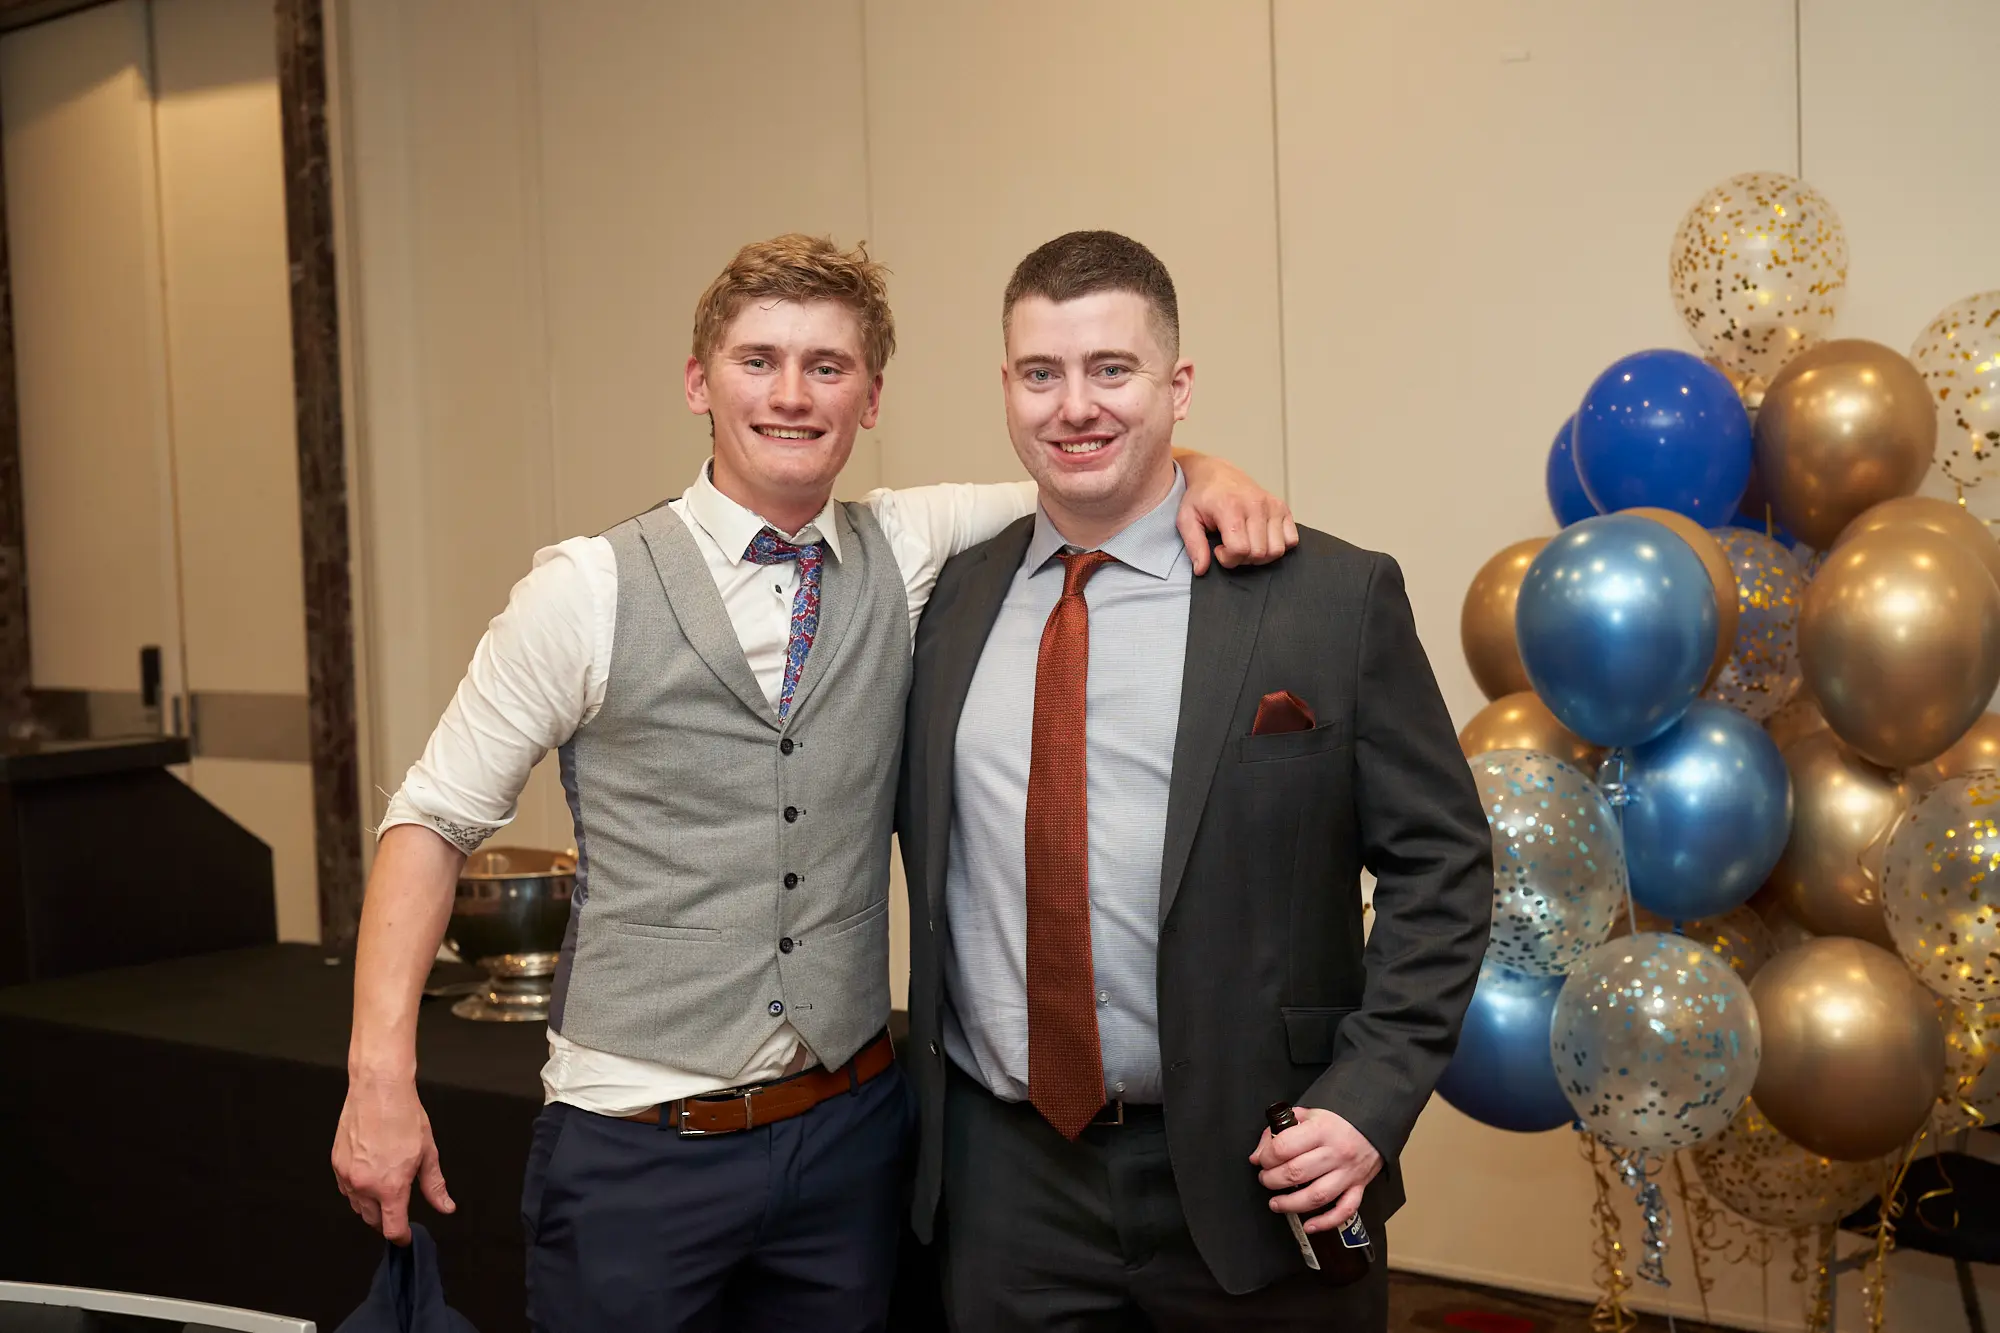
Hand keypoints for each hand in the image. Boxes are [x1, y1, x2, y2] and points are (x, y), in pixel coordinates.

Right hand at [332, 1072, 455, 1243]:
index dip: (401, 1237)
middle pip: (373, 1221)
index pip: (392, 1228)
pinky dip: (357, 1192)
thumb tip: (446, 1207)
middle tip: (398, 1211)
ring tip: (385, 1191)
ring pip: (357, 1206)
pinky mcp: (336, 1164)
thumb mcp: (428, 1153)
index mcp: (390, 1187)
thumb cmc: (405, 1118)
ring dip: (371, 1207)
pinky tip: (370, 1178)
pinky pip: (346, 1190)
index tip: (406, 1237)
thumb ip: (434, 1186)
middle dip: (386, 1221)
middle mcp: (365, 1186)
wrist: (379, 1090)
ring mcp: (347, 1176)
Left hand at [1174, 452, 1298, 573]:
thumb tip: (1202, 569)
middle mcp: (1256, 504)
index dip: (1228, 558)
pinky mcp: (1283, 508)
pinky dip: (1277, 545)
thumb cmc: (1202, 497)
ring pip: (1277, 550)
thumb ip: (1194, 545)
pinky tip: (1260, 539)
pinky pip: (1291, 540)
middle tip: (1230, 546)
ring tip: (1245, 543)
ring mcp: (1272, 505)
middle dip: (1242, 559)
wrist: (1217, 474)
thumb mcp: (1187, 519)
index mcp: (1231, 506)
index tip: (1218, 549)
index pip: (1240, 549)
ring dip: (1260, 555)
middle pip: (1259, 553)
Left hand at [1248, 1106, 1381, 1233]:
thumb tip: (1259, 1155)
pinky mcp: (1359, 1187)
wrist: (1376, 1121)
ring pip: (1317, 1196)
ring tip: (1276, 1203)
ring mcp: (1348, 1172)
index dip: (1266, 1157)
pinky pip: (1344, 1210)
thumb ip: (1280, 1129)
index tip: (1261, 1160)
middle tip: (1265, 1179)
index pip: (1284, 1147)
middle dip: (1272, 1180)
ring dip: (1291, 1204)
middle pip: (1296, 1173)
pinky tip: (1309, 1225)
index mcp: (1321, 1130)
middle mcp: (1335, 1153)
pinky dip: (1326, 1222)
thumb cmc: (1339, 1119)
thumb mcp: (1308, 1113)